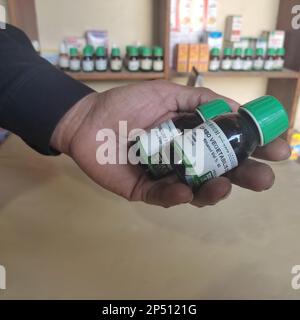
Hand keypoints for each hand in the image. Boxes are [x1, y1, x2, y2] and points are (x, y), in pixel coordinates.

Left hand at [51, 80, 290, 207]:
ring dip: (214, 191)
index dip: (254, 147)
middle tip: (263, 179)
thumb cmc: (126, 104)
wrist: (88, 120)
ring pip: (197, 191)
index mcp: (192, 136)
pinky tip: (183, 189)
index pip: (229, 145)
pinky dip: (176, 194)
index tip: (277, 149)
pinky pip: (165, 197)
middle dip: (244, 176)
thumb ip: (200, 100)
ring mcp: (166, 176)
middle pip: (220, 172)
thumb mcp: (167, 94)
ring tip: (224, 185)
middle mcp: (184, 158)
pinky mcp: (145, 191)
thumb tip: (236, 108)